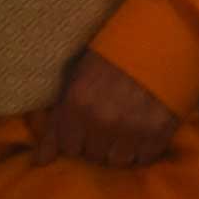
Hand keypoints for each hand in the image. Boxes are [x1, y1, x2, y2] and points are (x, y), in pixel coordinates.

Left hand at [31, 50, 177, 168]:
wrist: (158, 36)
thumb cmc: (112, 54)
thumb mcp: (78, 76)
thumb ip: (58, 120)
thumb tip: (40, 162)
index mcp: (78, 103)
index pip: (68, 147)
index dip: (76, 135)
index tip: (85, 123)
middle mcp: (103, 120)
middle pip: (93, 156)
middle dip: (97, 141)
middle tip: (108, 120)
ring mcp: (132, 129)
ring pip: (118, 161)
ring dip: (120, 147)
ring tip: (126, 126)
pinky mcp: (158, 133)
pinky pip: (143, 159)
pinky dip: (142, 148)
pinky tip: (143, 128)